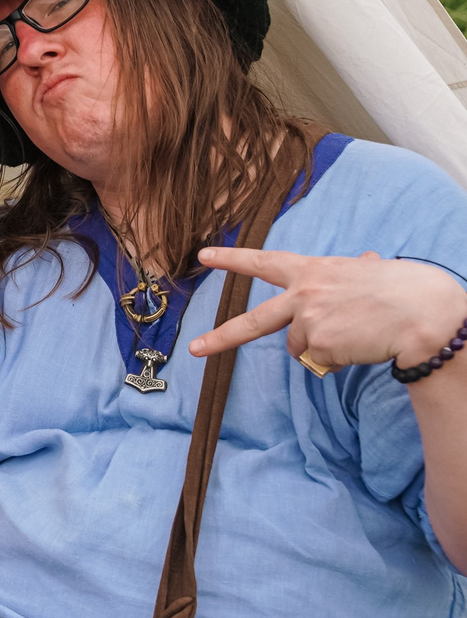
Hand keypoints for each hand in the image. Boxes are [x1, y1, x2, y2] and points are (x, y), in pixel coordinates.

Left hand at [189, 247, 466, 371]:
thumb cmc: (407, 290)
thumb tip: (367, 261)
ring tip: (359, 332)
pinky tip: (362, 344)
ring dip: (326, 346)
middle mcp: (302, 295)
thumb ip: (357, 271)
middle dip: (221, 337)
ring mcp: (307, 321)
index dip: (233, 259)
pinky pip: (324, 361)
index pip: (265, 263)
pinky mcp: (318, 346)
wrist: (422, 314)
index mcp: (313, 271)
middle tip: (196, 349)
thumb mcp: (372, 271)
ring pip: (303, 347)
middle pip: (254, 321)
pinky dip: (341, 359)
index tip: (204, 256)